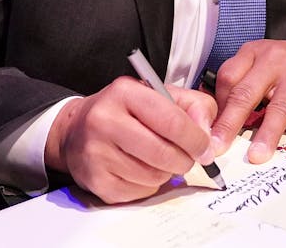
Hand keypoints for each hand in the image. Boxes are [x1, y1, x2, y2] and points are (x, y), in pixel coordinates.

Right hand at [45, 76, 215, 203]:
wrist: (76, 129)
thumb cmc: (126, 111)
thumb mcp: (161, 94)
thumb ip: (194, 107)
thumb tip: (208, 139)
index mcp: (125, 93)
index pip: (172, 121)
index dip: (196, 138)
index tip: (205, 147)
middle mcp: (105, 121)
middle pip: (163, 153)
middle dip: (185, 159)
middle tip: (187, 157)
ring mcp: (97, 153)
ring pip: (153, 176)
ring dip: (167, 172)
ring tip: (160, 159)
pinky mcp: (95, 181)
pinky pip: (139, 192)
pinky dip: (149, 185)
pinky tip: (141, 169)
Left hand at [208, 40, 285, 163]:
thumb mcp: (259, 63)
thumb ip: (237, 84)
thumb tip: (209, 119)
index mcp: (255, 53)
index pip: (228, 77)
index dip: (216, 106)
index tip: (207, 131)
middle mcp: (276, 62)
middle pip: (247, 93)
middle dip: (230, 123)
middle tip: (217, 146)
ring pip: (280, 107)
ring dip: (268, 133)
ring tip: (258, 155)